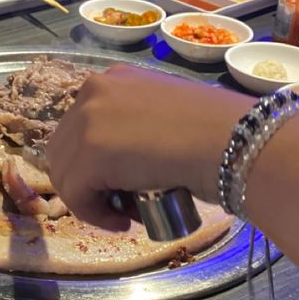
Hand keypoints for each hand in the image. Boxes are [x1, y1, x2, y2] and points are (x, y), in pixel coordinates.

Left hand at [46, 65, 250, 229]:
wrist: (234, 142)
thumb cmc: (217, 131)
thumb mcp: (164, 112)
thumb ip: (135, 123)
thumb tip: (119, 159)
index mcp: (113, 78)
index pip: (79, 126)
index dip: (94, 162)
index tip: (121, 183)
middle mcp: (94, 91)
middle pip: (64, 149)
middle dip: (88, 181)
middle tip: (125, 201)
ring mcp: (87, 120)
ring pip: (66, 174)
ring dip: (92, 200)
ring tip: (127, 213)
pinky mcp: (89, 154)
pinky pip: (76, 195)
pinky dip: (95, 215)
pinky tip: (124, 221)